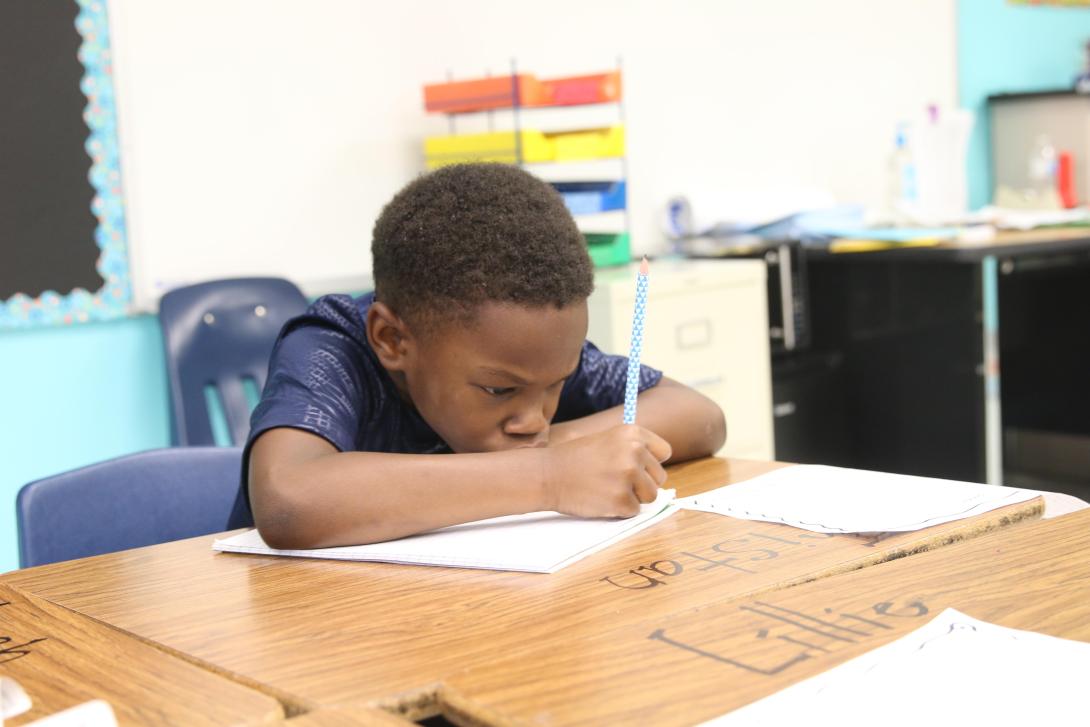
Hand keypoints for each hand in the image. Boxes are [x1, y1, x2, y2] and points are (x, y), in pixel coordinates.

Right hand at [542, 424, 671, 517]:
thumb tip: (657, 473)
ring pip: (651, 496)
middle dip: (642, 483)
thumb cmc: (575, 459)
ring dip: (633, 497)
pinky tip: (601, 499)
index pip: (664, 452)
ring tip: (608, 489)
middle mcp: (635, 451)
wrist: (547, 475)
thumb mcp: (607, 440)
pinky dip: (619, 510)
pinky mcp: (621, 500)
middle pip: (660, 477)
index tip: (636, 467)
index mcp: (633, 433)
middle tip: (616, 481)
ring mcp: (629, 476)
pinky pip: (634, 511)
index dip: (650, 463)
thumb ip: (633, 449)